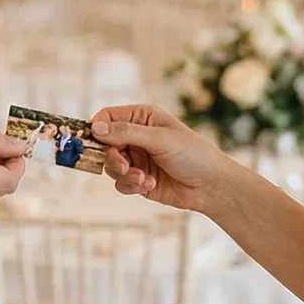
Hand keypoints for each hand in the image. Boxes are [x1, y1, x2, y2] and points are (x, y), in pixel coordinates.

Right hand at [89, 104, 226, 214]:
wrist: (211, 186)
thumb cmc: (193, 154)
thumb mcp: (159, 139)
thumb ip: (126, 132)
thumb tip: (96, 128)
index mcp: (142, 118)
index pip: (108, 117)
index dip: (98, 128)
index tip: (92, 140)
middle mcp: (136, 137)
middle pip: (105, 145)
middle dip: (113, 158)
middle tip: (123, 166)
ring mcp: (137, 159)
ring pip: (111, 166)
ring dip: (124, 174)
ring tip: (142, 178)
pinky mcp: (139, 179)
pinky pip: (121, 183)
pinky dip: (131, 185)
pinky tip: (150, 184)